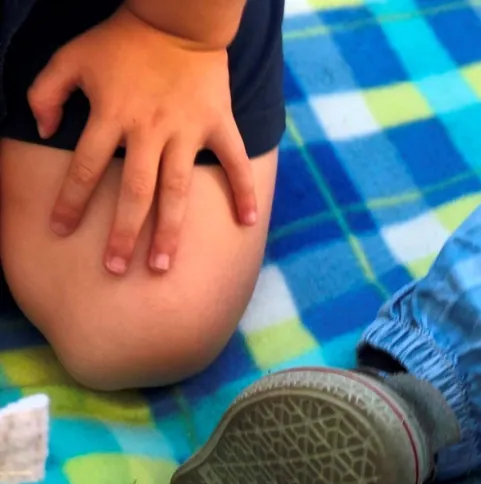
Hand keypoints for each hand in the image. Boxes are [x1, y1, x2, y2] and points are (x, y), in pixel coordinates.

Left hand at [27, 5, 256, 275]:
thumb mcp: (71, 56)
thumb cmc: (122, 41)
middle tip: (116, 269)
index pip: (85, 167)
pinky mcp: (217, 125)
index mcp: (111, 115)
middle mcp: (149, 131)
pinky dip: (243, 192)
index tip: (59, 231)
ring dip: (170, 231)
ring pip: (176, 190)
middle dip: (124, 233)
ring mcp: (186, 132)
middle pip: (133, 192)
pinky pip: (233, 163)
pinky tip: (247, 223)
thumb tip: (42, 129)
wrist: (176, 17)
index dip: (70, 201)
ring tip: (163, 266)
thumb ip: (46, 91)